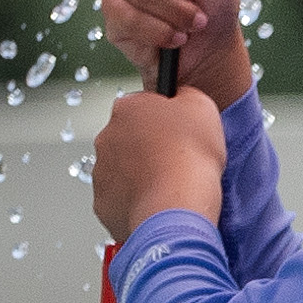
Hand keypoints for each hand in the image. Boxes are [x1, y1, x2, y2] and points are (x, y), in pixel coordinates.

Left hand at [93, 86, 226, 240]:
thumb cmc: (190, 156)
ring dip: (142, 177)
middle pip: (129, 139)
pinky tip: (159, 206)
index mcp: (126, 108)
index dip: (164, 120)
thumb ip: (185, 95)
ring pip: (123, 171)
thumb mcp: (201, 106)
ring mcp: (100, 173)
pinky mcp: (103, 204)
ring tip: (171, 188)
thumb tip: (180, 96)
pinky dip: (137, 204)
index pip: (143, 106)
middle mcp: (105, 137)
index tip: (179, 134)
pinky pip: (121, 201)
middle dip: (149, 149)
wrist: (176, 207)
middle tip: (177, 163)